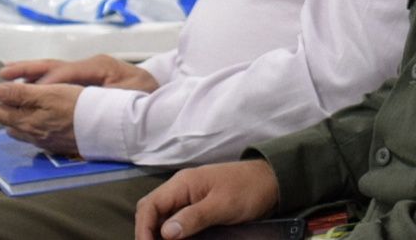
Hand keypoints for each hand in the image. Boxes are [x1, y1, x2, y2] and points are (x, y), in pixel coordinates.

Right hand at [0, 55, 158, 92]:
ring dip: (26, 74)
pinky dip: (36, 81)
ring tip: (4, 76)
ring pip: (50, 71)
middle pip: (52, 67)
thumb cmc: (145, 93)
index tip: (31, 92)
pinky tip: (21, 86)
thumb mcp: (129, 88)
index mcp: (98, 66)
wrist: (159, 94)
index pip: (67, 73)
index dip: (49, 82)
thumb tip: (77, 94)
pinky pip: (55, 79)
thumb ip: (104, 90)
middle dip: (26, 72)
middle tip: (2, 77)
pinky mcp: (84, 79)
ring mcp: (85, 72)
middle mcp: (88, 67)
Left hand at [0, 81, 82, 156]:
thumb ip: (21, 93)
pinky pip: (32, 136)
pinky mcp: (55, 144)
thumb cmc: (78, 106)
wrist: (102, 127)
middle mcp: (32, 133)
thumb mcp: (49, 92)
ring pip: (19, 131)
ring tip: (7, 111)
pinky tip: (30, 125)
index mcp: (27, 120)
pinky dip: (25, 128)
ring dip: (10, 120)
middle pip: (7, 122)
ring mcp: (43, 141)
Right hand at [134, 160, 279, 239]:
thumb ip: (194, 217)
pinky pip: (177, 221)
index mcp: (183, 184)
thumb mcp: (223, 205)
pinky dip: (174, 234)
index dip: (143, 230)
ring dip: (161, 236)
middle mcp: (181, 189)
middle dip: (148, 234)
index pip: (150, 206)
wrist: (272, 181)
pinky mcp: (198, 207)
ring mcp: (189, 198)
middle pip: (152, 212)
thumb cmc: (249, 189)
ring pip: (163, 218)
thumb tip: (165, 233)